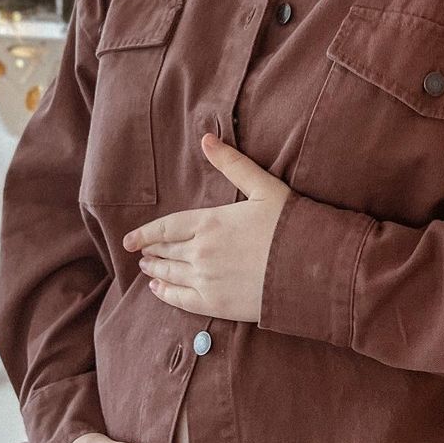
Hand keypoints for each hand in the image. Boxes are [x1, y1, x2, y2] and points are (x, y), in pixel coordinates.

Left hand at [122, 132, 291, 323]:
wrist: (313, 267)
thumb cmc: (290, 225)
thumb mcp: (263, 187)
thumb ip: (232, 164)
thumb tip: (206, 138)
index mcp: (210, 222)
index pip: (167, 228)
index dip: (145, 234)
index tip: (129, 240)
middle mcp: (201, 251)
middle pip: (166, 251)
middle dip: (151, 251)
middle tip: (141, 253)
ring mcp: (207, 279)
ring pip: (170, 274)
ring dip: (155, 270)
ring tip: (147, 268)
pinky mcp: (216, 304)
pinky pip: (180, 300)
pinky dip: (165, 294)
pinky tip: (158, 290)